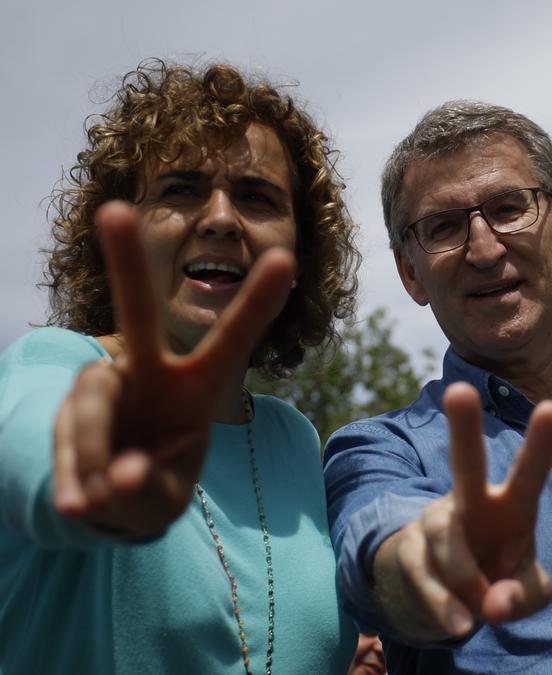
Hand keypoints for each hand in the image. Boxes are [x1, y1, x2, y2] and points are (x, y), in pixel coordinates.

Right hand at [52, 200, 293, 538]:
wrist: (108, 498)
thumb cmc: (154, 477)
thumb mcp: (164, 492)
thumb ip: (145, 485)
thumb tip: (117, 478)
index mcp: (197, 385)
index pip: (231, 339)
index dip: (257, 302)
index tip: (287, 258)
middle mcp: (148, 371)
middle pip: (135, 314)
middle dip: (126, 262)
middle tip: (112, 210)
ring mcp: (103, 384)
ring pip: (92, 406)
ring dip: (99, 458)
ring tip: (108, 498)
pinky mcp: (65, 405)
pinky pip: (68, 440)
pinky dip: (80, 480)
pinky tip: (87, 503)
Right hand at [374, 382, 551, 641]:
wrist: (450, 601)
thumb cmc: (501, 579)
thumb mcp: (528, 593)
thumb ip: (524, 597)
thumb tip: (494, 604)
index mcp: (512, 504)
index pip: (530, 471)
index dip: (540, 442)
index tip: (550, 407)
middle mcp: (471, 501)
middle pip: (465, 461)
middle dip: (463, 427)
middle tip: (460, 390)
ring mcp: (436, 523)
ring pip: (448, 543)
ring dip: (468, 582)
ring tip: (479, 614)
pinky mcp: (409, 551)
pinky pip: (426, 576)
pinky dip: (446, 606)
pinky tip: (461, 624)